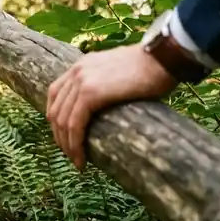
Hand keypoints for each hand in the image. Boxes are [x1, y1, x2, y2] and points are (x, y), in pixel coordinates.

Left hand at [46, 44, 177, 168]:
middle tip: (72, 156)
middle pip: (55, 111)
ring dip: (67, 146)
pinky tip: (82, 159)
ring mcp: (81, 81)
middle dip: (60, 137)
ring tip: (78, 162)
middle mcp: (76, 72)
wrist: (164, 58)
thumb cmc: (152, 68)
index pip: (55, 95)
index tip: (65, 138)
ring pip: (63, 121)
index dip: (57, 120)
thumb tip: (103, 109)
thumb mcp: (119, 73)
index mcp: (81, 66)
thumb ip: (105, 85)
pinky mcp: (91, 93)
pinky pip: (75, 124)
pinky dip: (75, 145)